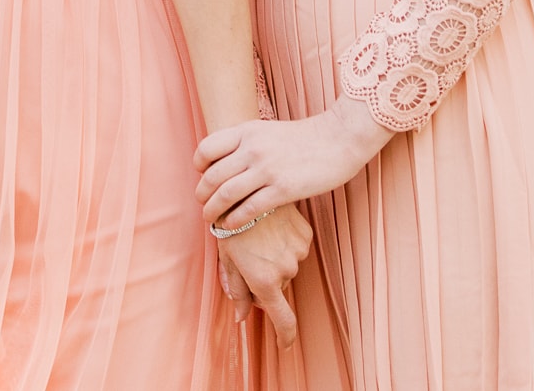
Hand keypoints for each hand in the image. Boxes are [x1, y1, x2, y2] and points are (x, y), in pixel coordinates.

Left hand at [196, 97, 391, 230]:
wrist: (337, 139)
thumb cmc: (302, 138)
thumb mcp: (268, 131)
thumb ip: (246, 142)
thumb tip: (224, 161)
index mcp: (248, 130)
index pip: (206, 148)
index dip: (199, 166)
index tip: (203, 176)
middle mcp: (253, 148)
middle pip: (211, 176)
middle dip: (202, 194)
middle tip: (202, 204)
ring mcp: (267, 169)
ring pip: (225, 195)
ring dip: (212, 211)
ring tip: (210, 219)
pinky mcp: (283, 189)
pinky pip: (248, 210)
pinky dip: (234, 221)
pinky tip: (231, 226)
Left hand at [218, 205, 311, 347]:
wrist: (248, 189)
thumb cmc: (230, 224)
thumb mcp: (228, 259)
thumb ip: (237, 290)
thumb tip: (241, 317)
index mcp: (263, 280)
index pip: (282, 319)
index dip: (284, 336)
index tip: (284, 345)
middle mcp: (284, 270)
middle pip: (278, 287)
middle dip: (266, 280)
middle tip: (250, 257)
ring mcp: (297, 252)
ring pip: (287, 267)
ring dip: (276, 261)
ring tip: (261, 237)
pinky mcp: (305, 235)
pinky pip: (296, 249)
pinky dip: (287, 245)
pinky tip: (274, 229)